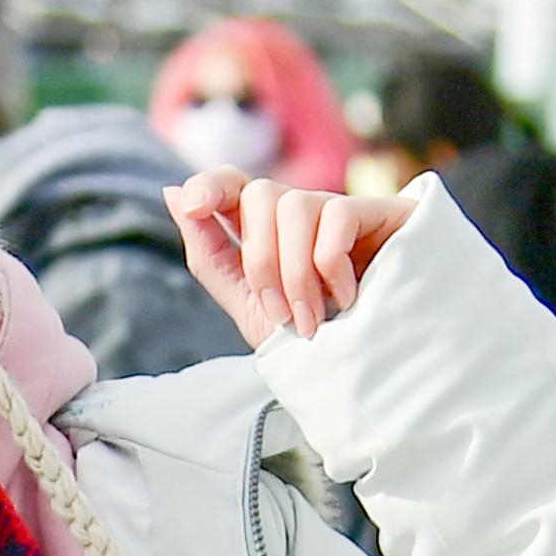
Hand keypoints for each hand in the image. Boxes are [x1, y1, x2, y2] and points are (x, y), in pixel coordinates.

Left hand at [169, 171, 418, 342]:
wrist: (373, 373)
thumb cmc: (312, 341)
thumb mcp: (249, 303)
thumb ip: (210, 253)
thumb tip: (172, 192)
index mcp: (265, 231)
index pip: (232, 183)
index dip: (210, 184)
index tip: (193, 205)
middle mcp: (301, 213)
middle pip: (259, 193)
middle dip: (260, 260)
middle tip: (282, 313)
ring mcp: (341, 210)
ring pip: (294, 206)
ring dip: (294, 271)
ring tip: (312, 319)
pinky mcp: (382, 214)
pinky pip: (337, 217)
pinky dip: (330, 265)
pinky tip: (348, 297)